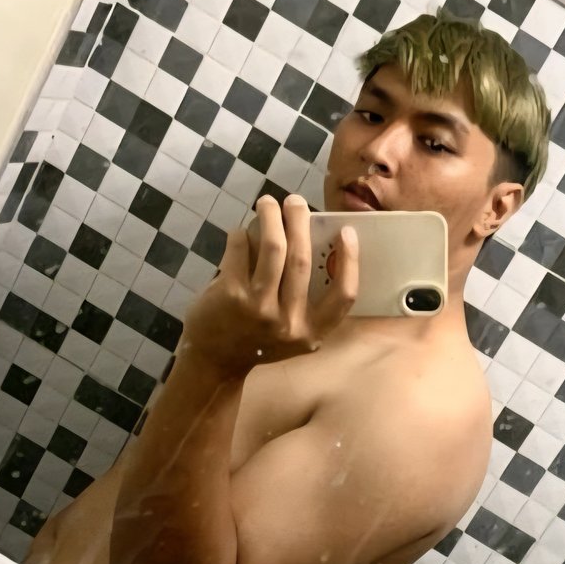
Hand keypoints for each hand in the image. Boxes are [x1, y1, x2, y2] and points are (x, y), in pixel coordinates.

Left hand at [180, 194, 357, 376]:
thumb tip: (310, 241)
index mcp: (311, 333)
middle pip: (302, 259)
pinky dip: (240, 236)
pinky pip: (241, 250)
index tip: (346, 231)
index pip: (344, 295)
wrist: (214, 361)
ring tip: (267, 203)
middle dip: (300, 222)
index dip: (350, 260)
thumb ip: (305, 300)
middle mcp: (288, 323)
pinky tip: (240, 233)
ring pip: (274, 248)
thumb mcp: (291, 332)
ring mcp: (259, 308)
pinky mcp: (231, 295)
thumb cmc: (256, 339)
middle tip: (296, 202)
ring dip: (271, 217)